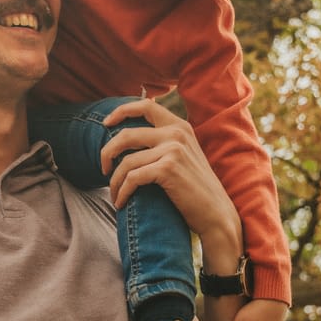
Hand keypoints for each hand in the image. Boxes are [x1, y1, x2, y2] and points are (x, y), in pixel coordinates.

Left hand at [97, 99, 240, 248]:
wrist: (216, 214)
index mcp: (180, 126)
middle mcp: (176, 133)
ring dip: (115, 181)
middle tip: (103, 168)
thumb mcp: (184, 156)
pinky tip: (121, 202)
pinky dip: (122, 192)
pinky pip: (132, 178)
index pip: (145, 106)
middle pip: (127, 134)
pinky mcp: (168, 169)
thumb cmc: (195, 190)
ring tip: (115, 195)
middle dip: (107, 152)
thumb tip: (129, 136)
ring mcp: (173, 150)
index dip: (121, 112)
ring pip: (126, 162)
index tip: (106, 124)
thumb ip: (164, 142)